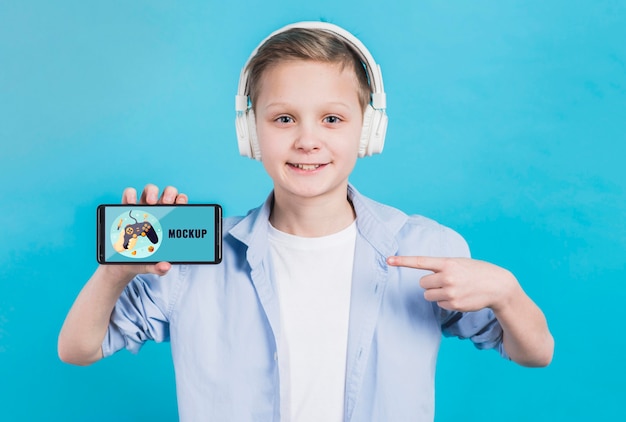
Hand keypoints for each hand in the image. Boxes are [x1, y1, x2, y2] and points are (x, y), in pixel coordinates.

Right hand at [103, 184, 188, 278]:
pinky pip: (129, 194)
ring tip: (151, 203)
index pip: (180, 204)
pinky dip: (130, 194)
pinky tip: (131, 202)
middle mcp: (158, 211)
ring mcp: (142, 208)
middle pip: (168, 192)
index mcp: (169, 221)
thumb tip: (166, 267)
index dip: (182, 200)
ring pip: (150, 190)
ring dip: (152, 192)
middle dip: (170, 193)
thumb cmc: (143, 260)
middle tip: (167, 203)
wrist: (122, 263)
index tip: (181, 205)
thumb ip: (160, 268)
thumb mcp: (152, 266)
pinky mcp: (126, 209)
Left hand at [386, 256, 517, 312]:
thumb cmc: (476, 271)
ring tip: (453, 288)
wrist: (498, 285)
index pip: (420, 261)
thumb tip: (425, 279)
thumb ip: (442, 266)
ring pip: (428, 295)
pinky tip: (459, 296)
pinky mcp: (454, 304)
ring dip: (436, 293)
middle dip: (430, 283)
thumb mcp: (459, 262)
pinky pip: (439, 304)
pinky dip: (445, 301)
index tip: (388, 260)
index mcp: (447, 262)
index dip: (402, 261)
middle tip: (446, 281)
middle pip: (422, 283)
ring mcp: (450, 292)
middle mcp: (447, 277)